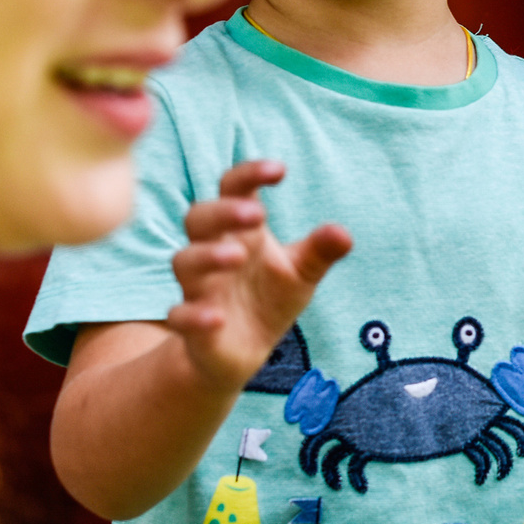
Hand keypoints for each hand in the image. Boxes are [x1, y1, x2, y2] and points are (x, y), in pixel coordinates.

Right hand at [165, 160, 351, 381]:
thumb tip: (344, 234)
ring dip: (207, 255)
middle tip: (256, 214)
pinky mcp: (190, 325)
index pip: (233, 190)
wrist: (243, 352)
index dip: (250, 175)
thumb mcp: (301, 273)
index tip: (279, 170)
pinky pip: (179, 316)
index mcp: (240, 231)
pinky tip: (217, 318)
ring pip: (184, 261)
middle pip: (199, 218)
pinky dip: (194, 315)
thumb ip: (320, 252)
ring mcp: (197, 288)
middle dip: (223, 212)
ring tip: (238, 255)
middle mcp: (212, 251)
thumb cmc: (270, 299)